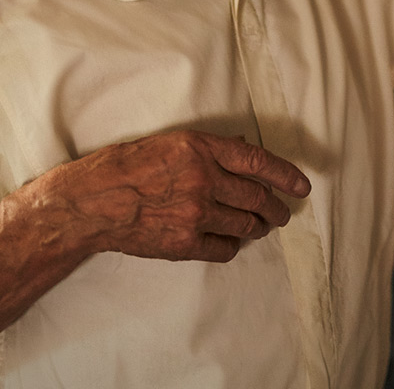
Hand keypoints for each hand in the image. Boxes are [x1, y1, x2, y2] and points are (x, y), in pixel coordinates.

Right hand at [59, 130, 310, 262]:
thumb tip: (241, 148)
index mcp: (200, 148)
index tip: (302, 186)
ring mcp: (195, 214)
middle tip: (281, 212)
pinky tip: (230, 241)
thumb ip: (207, 148)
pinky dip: (232, 245)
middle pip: (258, 197)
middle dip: (276, 207)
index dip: (286, 175)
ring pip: (246, 225)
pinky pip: (225, 249)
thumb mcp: (169, 142)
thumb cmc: (124, 166)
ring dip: (259, 227)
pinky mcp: (185, 244)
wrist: (91, 202)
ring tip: (261, 226)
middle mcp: (203, 180)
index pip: (258, 161)